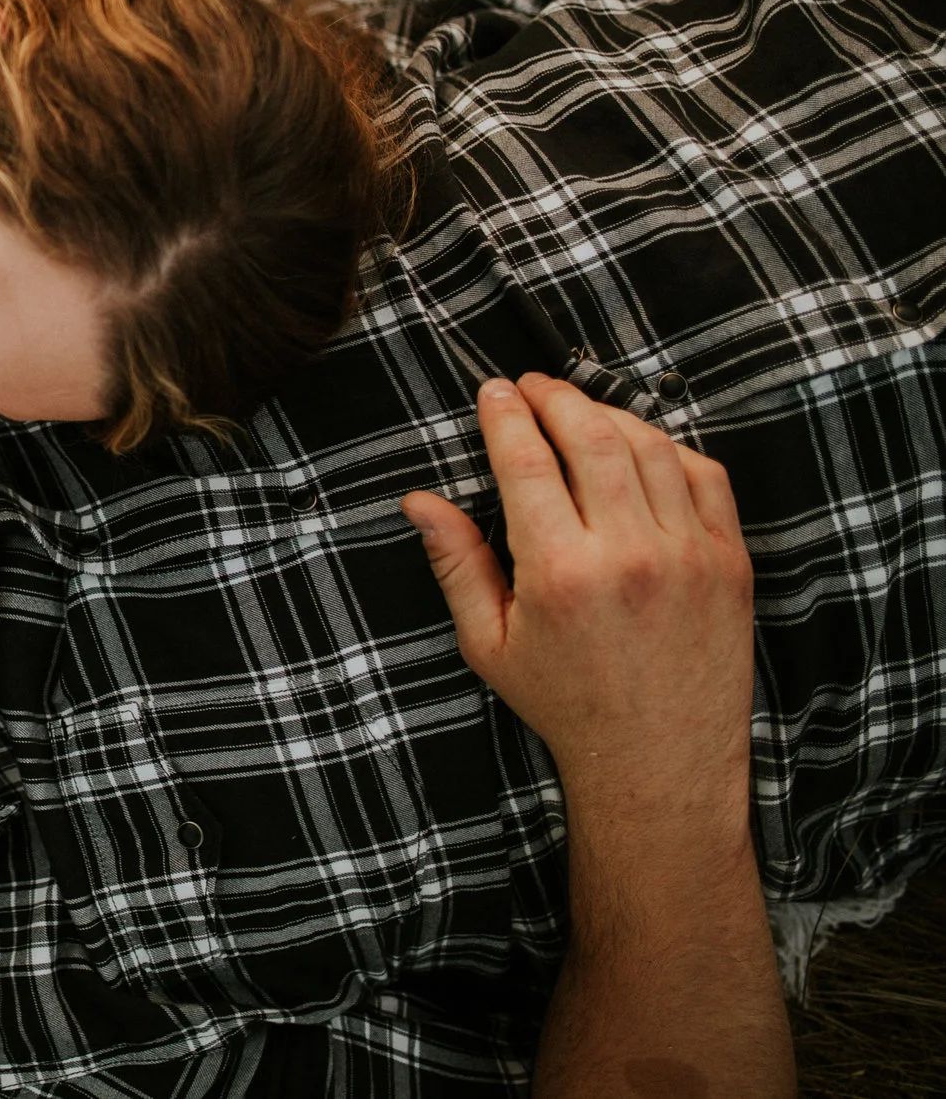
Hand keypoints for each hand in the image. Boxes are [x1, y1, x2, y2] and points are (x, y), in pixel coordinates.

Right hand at [403, 374, 754, 820]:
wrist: (660, 762)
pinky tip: (639, 449)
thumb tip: (419, 501)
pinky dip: (668, 447)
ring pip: (648, 446)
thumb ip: (456, 564)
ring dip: (607, 414)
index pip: (526, 460)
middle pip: (590, 436)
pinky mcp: (729, 561)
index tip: (493, 391)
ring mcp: (688, 553)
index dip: (504, 414)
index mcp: (560, 573)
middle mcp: (628, 553)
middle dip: (554, 397)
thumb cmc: (567, 705)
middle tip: (531, 386)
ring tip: (578, 411)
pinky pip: (703, 474)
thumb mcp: (490, 643)